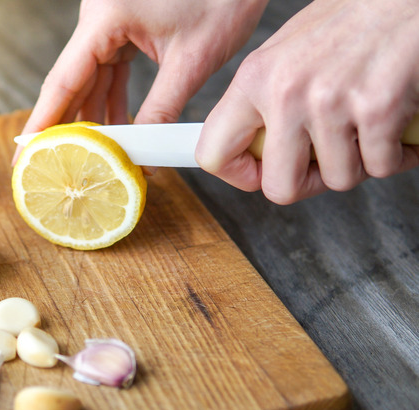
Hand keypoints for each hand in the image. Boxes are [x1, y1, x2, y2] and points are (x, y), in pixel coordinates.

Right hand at [14, 0, 267, 163]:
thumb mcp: (192, 61)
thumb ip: (160, 109)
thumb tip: (143, 155)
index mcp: (105, 18)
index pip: (63, 80)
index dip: (43, 123)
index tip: (24, 156)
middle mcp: (97, 16)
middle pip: (69, 81)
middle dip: (64, 125)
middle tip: (49, 166)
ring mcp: (107, 20)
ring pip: (88, 78)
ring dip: (91, 116)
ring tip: (89, 157)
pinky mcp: (121, 25)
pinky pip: (107, 67)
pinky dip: (110, 97)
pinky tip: (116, 129)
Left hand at [195, 0, 418, 203]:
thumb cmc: (352, 20)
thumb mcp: (286, 53)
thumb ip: (263, 101)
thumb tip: (252, 146)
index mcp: (254, 78)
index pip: (213, 154)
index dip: (242, 175)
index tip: (262, 171)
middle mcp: (285, 92)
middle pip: (279, 187)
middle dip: (307, 182)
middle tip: (323, 163)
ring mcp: (329, 103)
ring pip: (337, 180)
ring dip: (356, 163)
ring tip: (365, 129)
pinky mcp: (377, 109)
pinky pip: (380, 166)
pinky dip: (396, 154)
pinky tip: (397, 125)